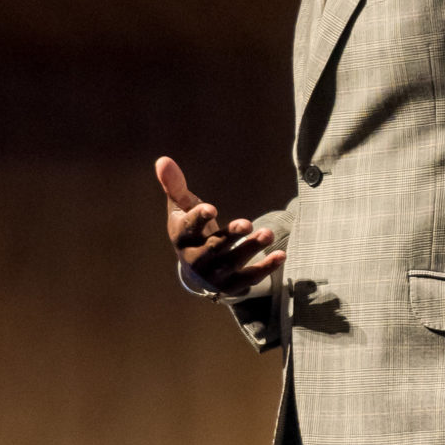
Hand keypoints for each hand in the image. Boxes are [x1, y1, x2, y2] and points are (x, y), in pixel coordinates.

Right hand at [156, 157, 284, 300]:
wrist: (196, 271)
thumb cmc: (191, 230)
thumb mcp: (181, 207)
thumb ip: (175, 185)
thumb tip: (163, 159)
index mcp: (182, 238)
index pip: (188, 229)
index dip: (198, 219)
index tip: (211, 209)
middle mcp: (196, 259)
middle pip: (213, 248)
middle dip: (231, 236)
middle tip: (248, 224)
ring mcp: (214, 275)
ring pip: (233, 263)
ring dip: (251, 248)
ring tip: (268, 233)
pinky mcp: (232, 285)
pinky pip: (249, 278)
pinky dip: (266, 267)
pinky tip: (281, 255)